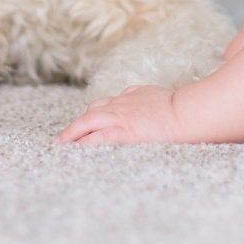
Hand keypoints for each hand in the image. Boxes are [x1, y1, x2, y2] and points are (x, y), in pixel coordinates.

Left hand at [53, 84, 178, 144]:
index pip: (101, 105)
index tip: (79, 126)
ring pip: (89, 122)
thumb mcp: (151, 93)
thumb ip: (137, 94)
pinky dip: (85, 143)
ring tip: (61, 146)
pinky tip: (77, 150)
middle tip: (60, 140)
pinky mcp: (124, 132)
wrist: (184, 113)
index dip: (88, 117)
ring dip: (73, 134)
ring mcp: (121, 118)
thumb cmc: (173, 106)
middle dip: (73, 128)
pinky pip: (99, 137)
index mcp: (127, 98)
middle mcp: (120, 106)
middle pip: (90, 114)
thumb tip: (130, 93)